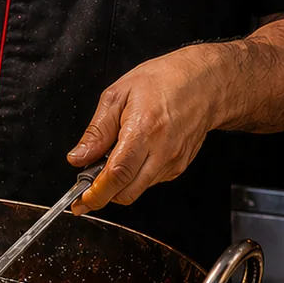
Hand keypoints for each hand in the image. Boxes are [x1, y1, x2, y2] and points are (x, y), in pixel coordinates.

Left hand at [67, 46, 224, 211]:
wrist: (205, 82)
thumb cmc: (165, 81)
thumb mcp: (118, 94)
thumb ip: (96, 131)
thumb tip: (78, 157)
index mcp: (144, 130)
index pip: (117, 175)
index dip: (95, 193)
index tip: (80, 201)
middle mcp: (162, 151)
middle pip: (126, 193)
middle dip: (103, 195)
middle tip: (89, 183)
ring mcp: (173, 162)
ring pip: (136, 191)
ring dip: (118, 186)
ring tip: (114, 159)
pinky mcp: (178, 167)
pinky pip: (149, 183)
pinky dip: (134, 178)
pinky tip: (134, 156)